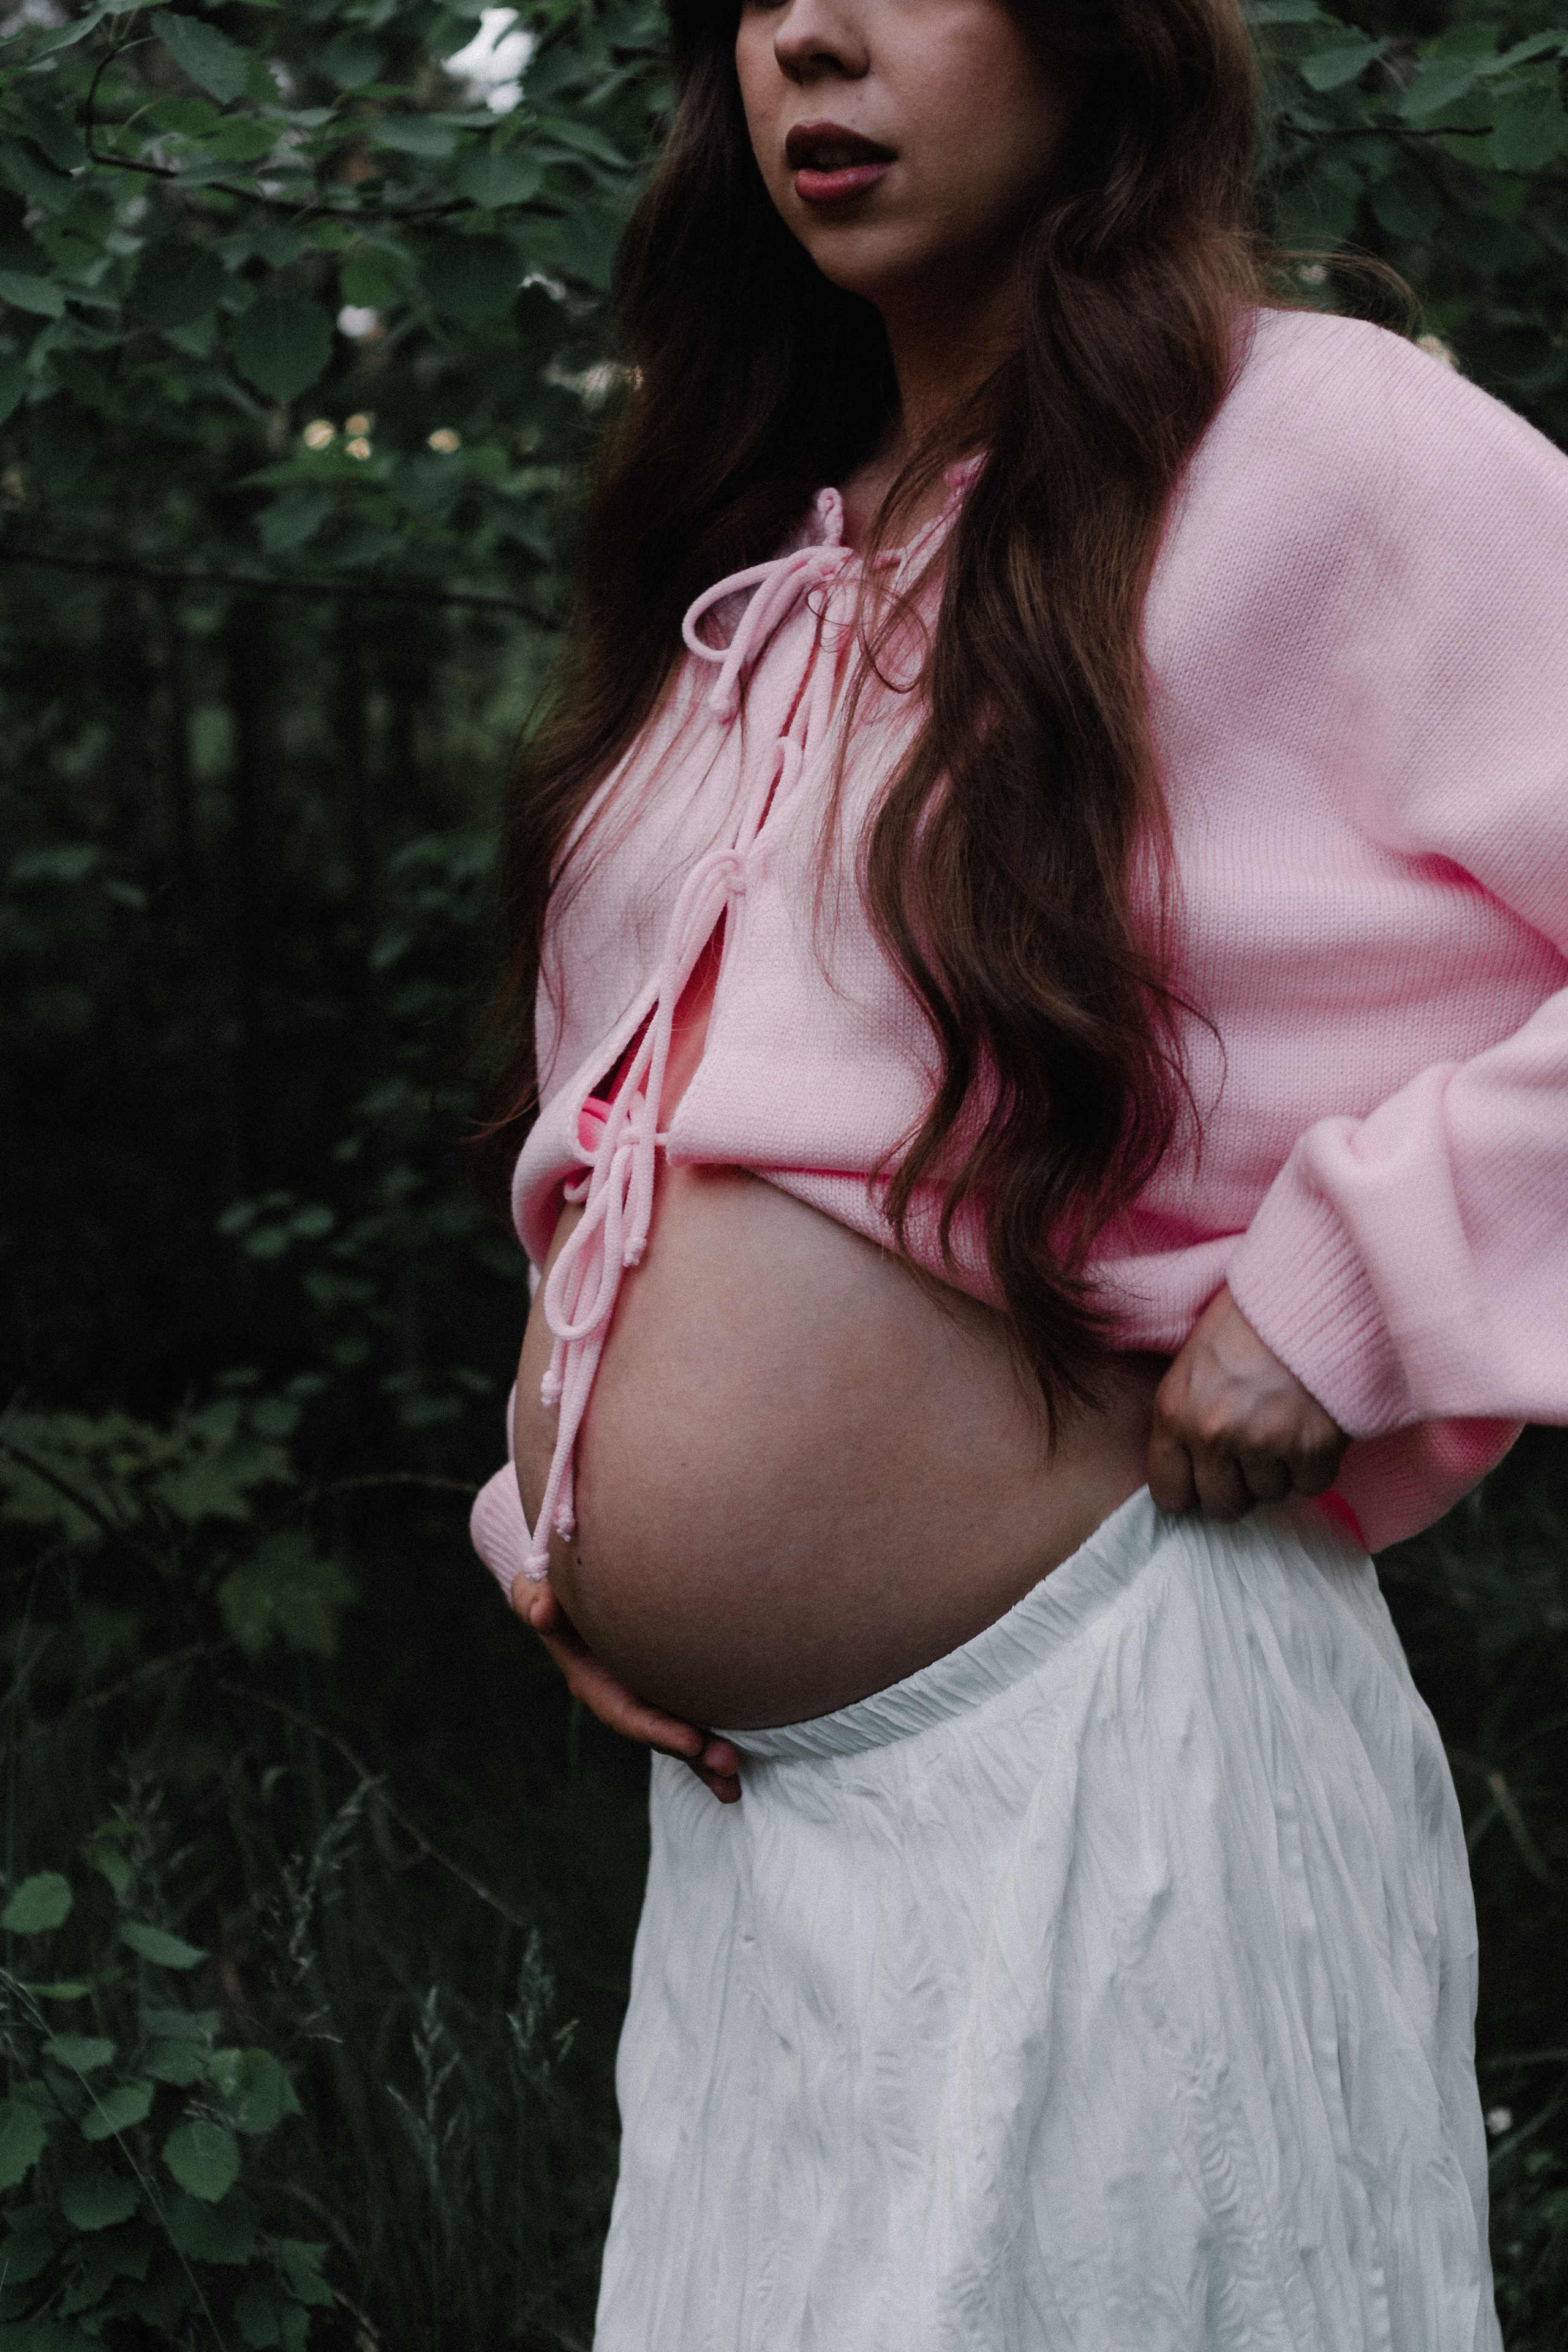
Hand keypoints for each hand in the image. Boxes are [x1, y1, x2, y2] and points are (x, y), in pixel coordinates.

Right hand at [511, 1574, 741, 1803]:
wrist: (575, 1582)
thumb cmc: (553, 1590)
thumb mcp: (535, 1591)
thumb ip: (535, 1599)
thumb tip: (542, 1612)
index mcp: (593, 1680)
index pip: (625, 1711)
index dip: (655, 1729)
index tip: (690, 1740)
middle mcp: (623, 1694)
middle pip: (660, 1731)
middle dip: (693, 1752)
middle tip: (728, 1765)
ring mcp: (648, 1691)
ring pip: (681, 1729)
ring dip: (708, 1755)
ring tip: (736, 1775)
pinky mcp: (670, 1680)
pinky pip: (695, 1709)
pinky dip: (716, 1732)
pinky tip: (744, 1759)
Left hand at [1148, 1285, 1347, 1521]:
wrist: (1313, 1289)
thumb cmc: (1251, 1317)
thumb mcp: (1193, 1360)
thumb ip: (1184, 1416)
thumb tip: (1187, 1467)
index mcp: (1173, 1411)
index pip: (1169, 1493)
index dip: (1191, 1491)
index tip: (1207, 1482)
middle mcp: (1212, 1434)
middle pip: (1222, 1506)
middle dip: (1239, 1487)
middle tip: (1254, 1454)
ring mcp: (1262, 1445)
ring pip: (1269, 1495)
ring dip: (1279, 1471)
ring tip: (1286, 1423)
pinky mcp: (1312, 1449)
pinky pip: (1310, 1485)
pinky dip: (1315, 1464)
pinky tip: (1312, 1427)